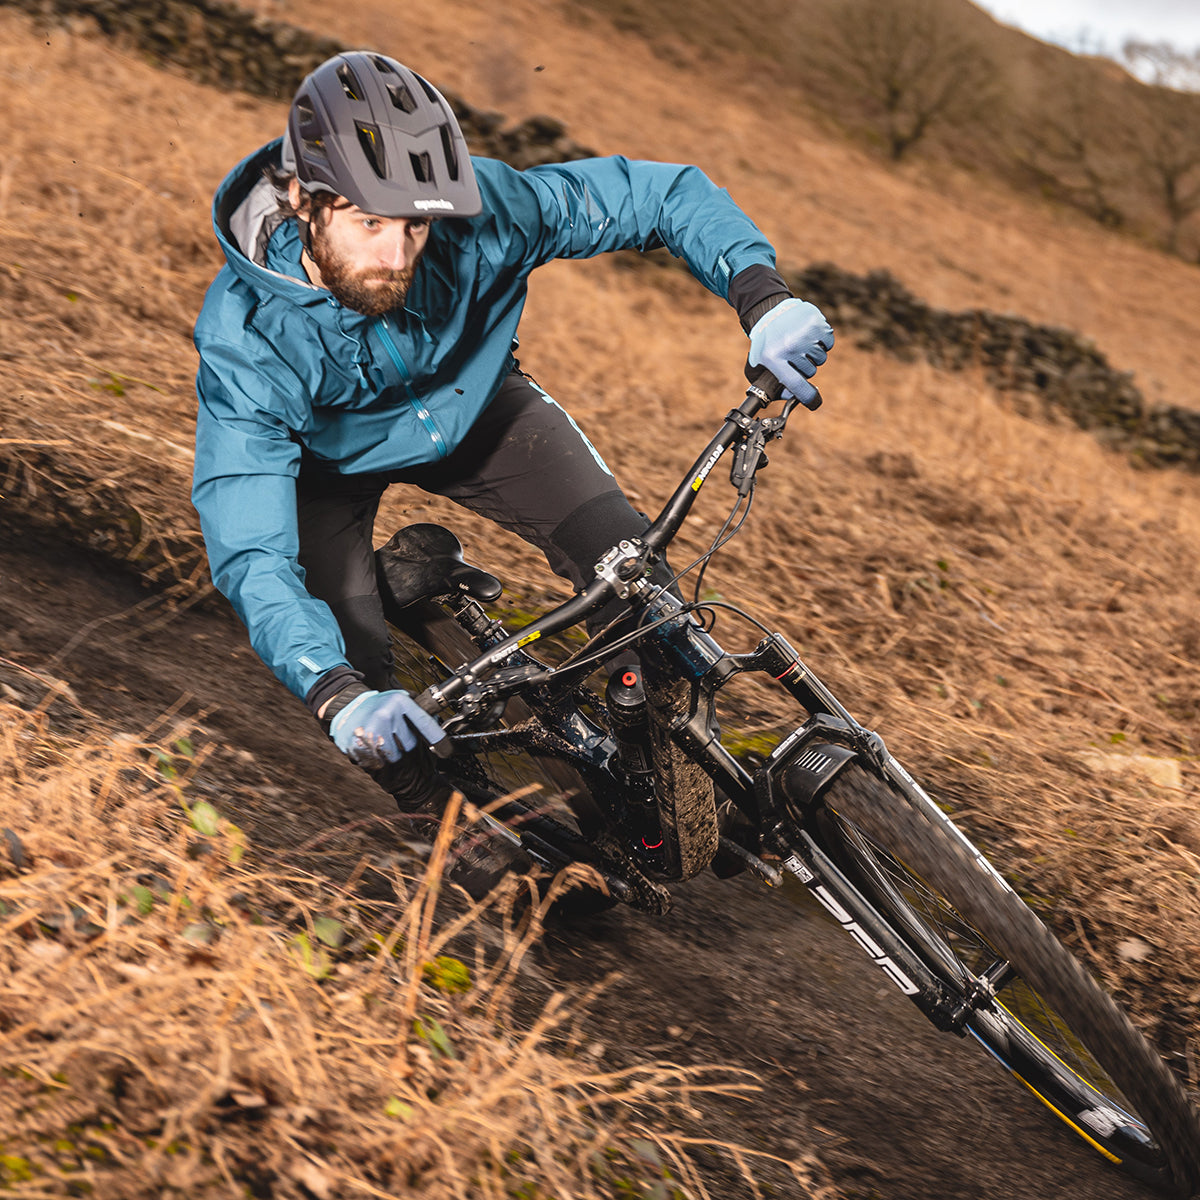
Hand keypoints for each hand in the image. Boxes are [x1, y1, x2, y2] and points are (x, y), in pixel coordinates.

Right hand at [328, 687, 445, 766]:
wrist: (346, 705)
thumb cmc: (377, 706)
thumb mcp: (399, 701)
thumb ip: (417, 712)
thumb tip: (437, 723)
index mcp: (399, 701)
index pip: (424, 723)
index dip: (437, 738)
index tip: (446, 750)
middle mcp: (387, 714)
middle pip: (410, 743)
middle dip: (405, 743)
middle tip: (394, 734)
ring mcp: (372, 729)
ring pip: (395, 755)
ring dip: (392, 753)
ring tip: (383, 740)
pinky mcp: (359, 742)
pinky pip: (378, 759)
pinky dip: (378, 757)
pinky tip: (373, 746)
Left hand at [747, 297, 833, 406]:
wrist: (769, 311)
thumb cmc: (766, 342)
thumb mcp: (759, 364)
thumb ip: (773, 384)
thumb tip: (792, 398)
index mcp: (774, 358)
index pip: (796, 384)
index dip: (807, 397)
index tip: (813, 403)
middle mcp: (790, 346)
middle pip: (810, 371)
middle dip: (805, 368)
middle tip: (794, 356)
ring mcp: (804, 333)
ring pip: (820, 358)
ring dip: (813, 355)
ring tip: (800, 345)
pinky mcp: (816, 322)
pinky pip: (828, 343)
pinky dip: (822, 342)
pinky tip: (809, 336)